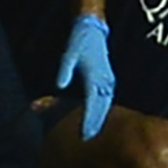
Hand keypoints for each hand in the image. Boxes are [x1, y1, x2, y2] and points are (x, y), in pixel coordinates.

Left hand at [55, 13, 115, 140]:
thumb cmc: (79, 41)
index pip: (92, 104)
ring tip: (93, 132)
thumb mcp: (69, 53)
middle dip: (95, 124)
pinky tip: (96, 117)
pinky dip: (102, 109)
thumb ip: (64, 70)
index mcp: (95, 77)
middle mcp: (104, 81)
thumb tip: (59, 86)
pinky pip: (105, 98)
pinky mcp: (107, 79)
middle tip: (88, 138)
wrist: (92, 28)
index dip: (88, 120)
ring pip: (105, 104)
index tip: (84, 134)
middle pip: (101, 108)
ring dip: (100, 118)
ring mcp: (107, 80)